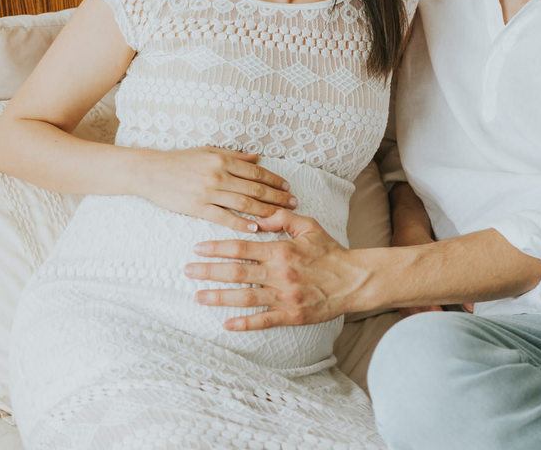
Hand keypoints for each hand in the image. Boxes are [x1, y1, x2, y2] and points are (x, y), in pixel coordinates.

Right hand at [137, 146, 294, 232]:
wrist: (151, 171)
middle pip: (255, 187)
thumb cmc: (180, 160)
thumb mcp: (208, 150)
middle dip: (277, 197)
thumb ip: (234, 155)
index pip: (256, 171)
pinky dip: (241, 223)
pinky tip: (255, 228)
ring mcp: (208, 191)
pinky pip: (224, 217)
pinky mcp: (197, 206)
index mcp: (222, 159)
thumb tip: (257, 156)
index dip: (274, 180)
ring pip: (244, 202)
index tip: (288, 188)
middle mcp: (218, 174)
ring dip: (265, 211)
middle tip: (293, 204)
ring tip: (281, 217)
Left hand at [184, 209, 365, 329]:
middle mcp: (279, 273)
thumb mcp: (308, 226)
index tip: (197, 249)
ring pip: (245, 297)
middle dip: (208, 271)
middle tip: (187, 271)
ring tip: (198, 296)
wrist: (353, 280)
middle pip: (236, 272)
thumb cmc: (330, 252)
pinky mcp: (291, 315)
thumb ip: (282, 218)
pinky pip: (263, 320)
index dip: (216, 248)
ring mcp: (284, 296)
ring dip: (218, 297)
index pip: (241, 247)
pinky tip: (225, 324)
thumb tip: (258, 216)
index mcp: (280, 250)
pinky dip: (244, 324)